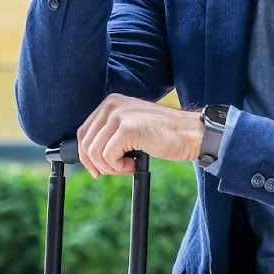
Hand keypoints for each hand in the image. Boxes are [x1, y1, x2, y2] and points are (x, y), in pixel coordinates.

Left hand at [76, 94, 203, 177]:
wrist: (190, 134)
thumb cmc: (163, 135)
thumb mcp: (131, 127)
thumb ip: (111, 133)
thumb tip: (89, 156)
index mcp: (111, 103)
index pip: (83, 132)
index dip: (86, 156)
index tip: (96, 170)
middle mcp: (112, 105)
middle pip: (86, 143)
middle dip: (98, 164)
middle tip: (117, 170)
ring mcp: (119, 115)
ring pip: (95, 152)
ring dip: (111, 167)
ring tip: (129, 166)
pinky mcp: (127, 129)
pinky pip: (108, 157)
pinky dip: (119, 167)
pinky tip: (134, 165)